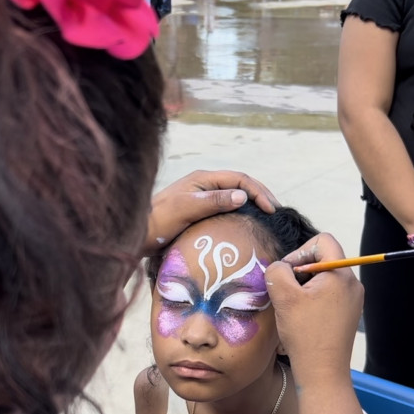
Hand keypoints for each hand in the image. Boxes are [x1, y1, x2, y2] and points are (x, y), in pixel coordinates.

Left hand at [144, 170, 279, 255]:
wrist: (136, 234)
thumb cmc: (157, 222)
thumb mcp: (186, 209)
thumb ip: (213, 200)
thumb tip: (243, 195)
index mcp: (203, 179)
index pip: (240, 179)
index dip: (259, 192)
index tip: (272, 210)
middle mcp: (204, 185)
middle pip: (240, 185)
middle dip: (260, 196)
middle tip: (277, 213)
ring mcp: (200, 198)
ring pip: (233, 197)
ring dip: (252, 204)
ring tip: (267, 218)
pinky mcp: (197, 212)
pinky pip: (225, 208)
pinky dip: (240, 214)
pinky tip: (245, 226)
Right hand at [265, 233, 363, 385]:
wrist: (322, 371)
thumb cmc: (305, 333)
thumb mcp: (284, 297)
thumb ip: (277, 271)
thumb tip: (280, 267)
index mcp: (340, 274)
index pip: (323, 241)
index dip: (300, 251)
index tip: (287, 273)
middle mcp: (352, 283)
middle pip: (323, 259)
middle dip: (300, 271)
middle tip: (286, 292)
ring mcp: (352, 299)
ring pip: (324, 278)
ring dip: (304, 286)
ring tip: (292, 306)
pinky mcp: (348, 313)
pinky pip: (328, 294)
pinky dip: (312, 299)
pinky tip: (301, 317)